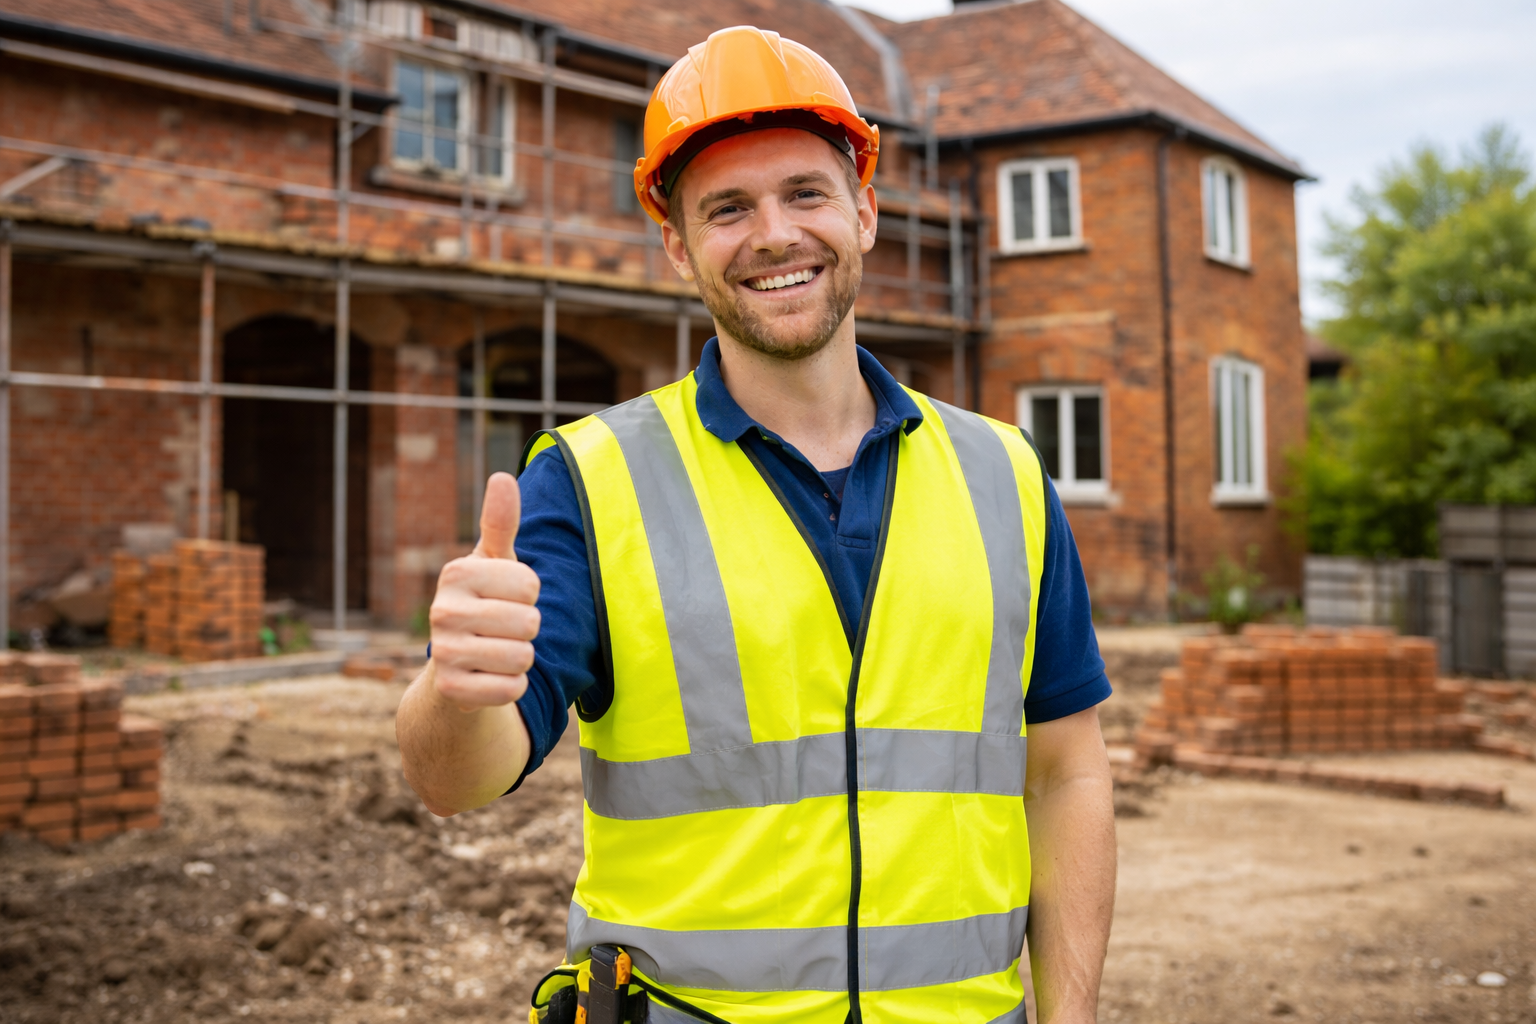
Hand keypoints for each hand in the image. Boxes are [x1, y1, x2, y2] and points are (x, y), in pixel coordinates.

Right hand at [428, 472, 540, 709]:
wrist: (457, 665)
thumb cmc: (485, 603)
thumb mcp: (494, 563)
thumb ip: (501, 523)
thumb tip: (503, 477)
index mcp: (456, 574)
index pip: (530, 584)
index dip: (529, 594)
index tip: (506, 597)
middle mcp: (442, 611)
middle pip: (529, 622)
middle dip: (527, 630)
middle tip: (502, 630)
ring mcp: (443, 653)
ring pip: (523, 658)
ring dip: (521, 659)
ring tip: (497, 652)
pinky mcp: (451, 691)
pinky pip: (511, 689)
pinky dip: (511, 687)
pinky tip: (489, 678)